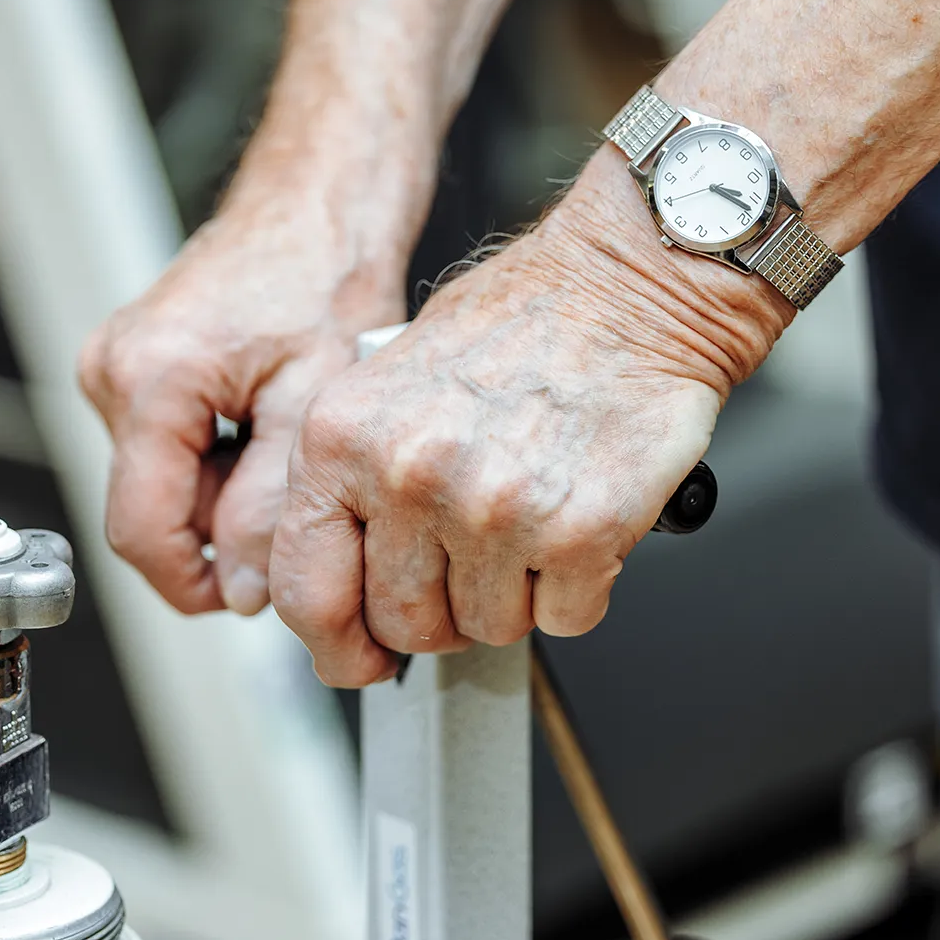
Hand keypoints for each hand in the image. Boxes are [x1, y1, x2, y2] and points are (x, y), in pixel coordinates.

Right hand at [78, 180, 410, 614]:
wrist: (319, 204)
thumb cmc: (324, 275)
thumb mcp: (311, 408)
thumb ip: (269, 508)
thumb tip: (239, 590)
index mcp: (147, 383)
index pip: (139, 535)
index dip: (197, 584)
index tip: (251, 594)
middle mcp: (111, 371)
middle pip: (151, 510)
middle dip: (222, 523)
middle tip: (293, 488)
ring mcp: (113, 365)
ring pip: (159, 481)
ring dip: (223, 486)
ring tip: (281, 434)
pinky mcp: (129, 362)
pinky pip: (163, 445)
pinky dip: (216, 452)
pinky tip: (259, 413)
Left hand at [268, 151, 789, 687]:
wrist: (633, 282)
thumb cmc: (525, 319)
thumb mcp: (390, 380)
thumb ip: (353, 479)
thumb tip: (342, 580)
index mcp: (342, 438)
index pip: (306, 591)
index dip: (335, 644)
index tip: (356, 657)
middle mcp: (408, 476)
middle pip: (403, 624)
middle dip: (440, 613)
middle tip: (472, 566)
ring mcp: (494, 510)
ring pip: (487, 628)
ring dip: (514, 595)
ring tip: (531, 518)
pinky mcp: (581, 532)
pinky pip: (566, 617)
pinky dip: (578, 588)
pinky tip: (578, 523)